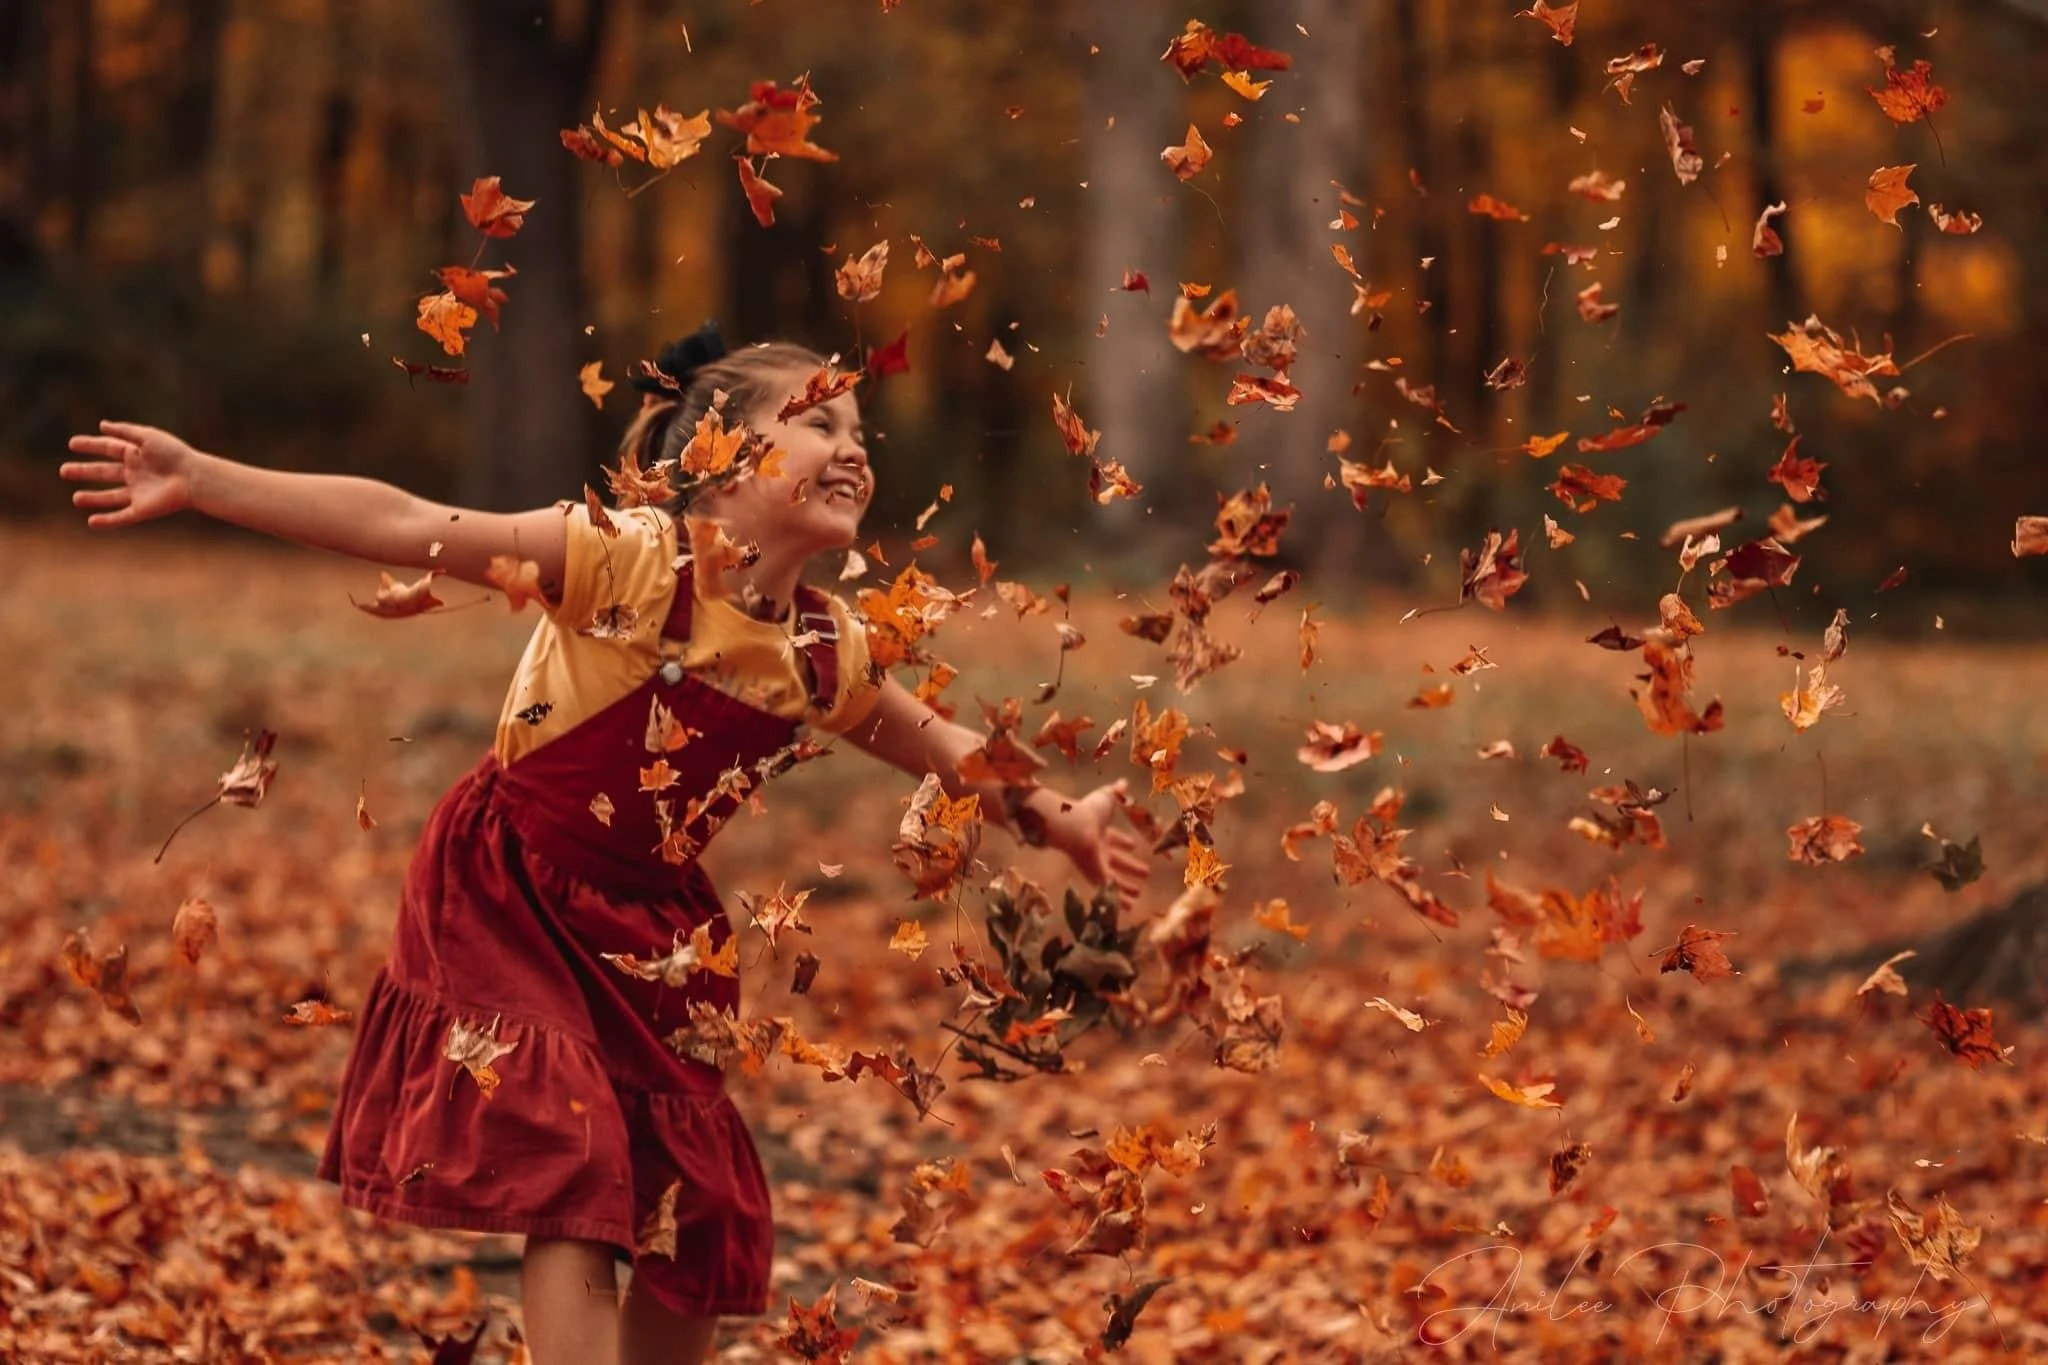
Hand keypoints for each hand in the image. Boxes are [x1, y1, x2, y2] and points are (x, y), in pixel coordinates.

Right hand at [61, 420, 201, 528]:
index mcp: (137, 454)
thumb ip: (125, 432)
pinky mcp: (144, 509)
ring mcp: (139, 492)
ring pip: (111, 496)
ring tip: (76, 498)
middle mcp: (136, 473)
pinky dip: (108, 521)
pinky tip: (92, 522)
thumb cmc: (174, 455)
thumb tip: (102, 425)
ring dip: (94, 498)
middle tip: (64, 471)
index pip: (109, 448)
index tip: (72, 444)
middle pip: (105, 472)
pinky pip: (122, 516)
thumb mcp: (148, 437)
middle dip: (85, 471)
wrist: (194, 478)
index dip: (91, 445)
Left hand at [1041, 778, 1150, 906]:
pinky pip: (1110, 889)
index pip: (1114, 839)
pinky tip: (1130, 907)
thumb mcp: (1107, 798)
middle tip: (1146, 872)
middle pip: (1117, 861)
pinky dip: (1119, 898)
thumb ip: (1116, 792)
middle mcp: (1099, 849)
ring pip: (1114, 878)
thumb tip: (1124, 781)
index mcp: (1101, 832)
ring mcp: (1097, 864)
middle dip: (1130, 866)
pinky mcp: (1096, 875)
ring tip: (1139, 894)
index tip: (1133, 845)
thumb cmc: (1089, 810)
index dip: (1123, 842)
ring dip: (1126, 887)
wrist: (1074, 825)